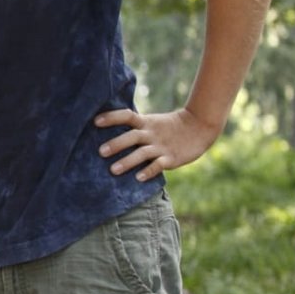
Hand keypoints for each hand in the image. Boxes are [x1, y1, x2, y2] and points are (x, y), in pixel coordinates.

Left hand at [93, 107, 220, 181]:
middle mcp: (151, 134)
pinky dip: (149, 171)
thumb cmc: (168, 127)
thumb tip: (106, 132)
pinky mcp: (171, 158)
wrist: (199, 126)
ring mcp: (161, 146)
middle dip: (116, 144)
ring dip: (128, 161)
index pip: (127, 116)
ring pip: (143, 153)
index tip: (95, 121)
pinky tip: (138, 178)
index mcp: (145, 123)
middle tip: (101, 152)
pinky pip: (159, 165)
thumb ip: (134, 126)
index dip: (112, 117)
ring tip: (113, 170)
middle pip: (132, 137)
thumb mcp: (151, 122)